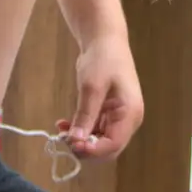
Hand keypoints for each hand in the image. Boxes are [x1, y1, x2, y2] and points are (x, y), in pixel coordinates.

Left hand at [58, 34, 142, 160]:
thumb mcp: (91, 87)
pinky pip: (95, 130)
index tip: (71, 144)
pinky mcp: (109, 114)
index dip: (92, 150)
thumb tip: (76, 141)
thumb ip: (85, 115)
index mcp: (130, 113)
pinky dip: (81, 131)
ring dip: (81, 140)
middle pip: (108, 148)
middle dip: (86, 148)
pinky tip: (65, 125)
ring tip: (61, 131)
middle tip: (64, 139)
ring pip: (100, 141)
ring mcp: (119, 117)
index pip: (114, 144)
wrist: (105, 41)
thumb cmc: (102, 59)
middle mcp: (128, 120)